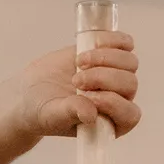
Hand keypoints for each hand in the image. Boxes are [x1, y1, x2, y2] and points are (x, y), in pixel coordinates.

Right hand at [12, 32, 140, 140]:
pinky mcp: (109, 55)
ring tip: (79, 62)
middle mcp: (119, 100)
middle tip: (76, 81)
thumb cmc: (44, 112)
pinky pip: (125, 43)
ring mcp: (116, 76)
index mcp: (111, 124)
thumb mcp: (53, 116)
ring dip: (105, 58)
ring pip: (130, 62)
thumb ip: (71, 113)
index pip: (130, 115)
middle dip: (102, 78)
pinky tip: (92, 43)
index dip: (113, 103)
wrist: (33, 93)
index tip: (88, 97)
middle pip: (130, 84)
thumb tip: (90, 114)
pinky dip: (111, 40)